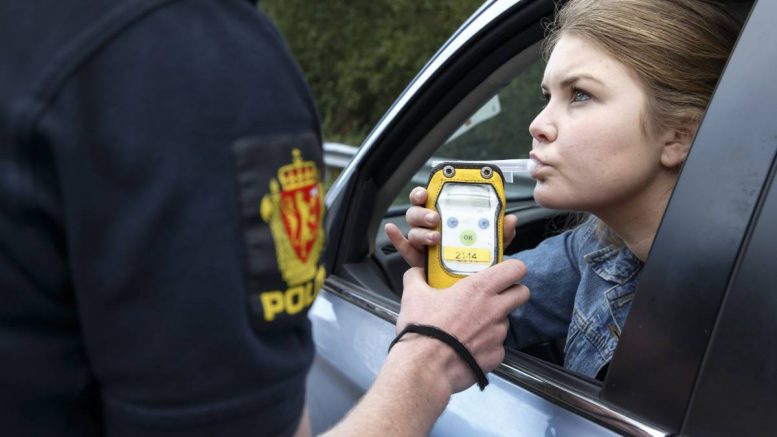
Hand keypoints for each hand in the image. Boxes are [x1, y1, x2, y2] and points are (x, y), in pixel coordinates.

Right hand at [384, 186, 517, 266]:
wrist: (469, 299)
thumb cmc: (478, 268)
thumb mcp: (491, 249)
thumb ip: (499, 234)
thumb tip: (510, 219)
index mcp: (448, 221)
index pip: (432, 201)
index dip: (426, 193)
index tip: (427, 192)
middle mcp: (433, 231)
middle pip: (420, 214)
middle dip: (424, 213)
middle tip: (436, 219)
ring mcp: (424, 246)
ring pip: (414, 231)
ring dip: (420, 229)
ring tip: (433, 236)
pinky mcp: (418, 263)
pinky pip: (404, 249)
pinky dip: (396, 239)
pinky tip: (391, 230)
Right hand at [394, 259, 529, 393]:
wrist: (425, 368)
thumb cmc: (422, 329)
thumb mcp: (413, 295)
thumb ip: (416, 276)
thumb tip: (418, 272)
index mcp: (479, 288)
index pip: (516, 269)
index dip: (513, 269)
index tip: (503, 272)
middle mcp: (495, 309)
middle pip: (522, 293)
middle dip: (513, 292)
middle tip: (494, 295)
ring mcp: (498, 334)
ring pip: (506, 321)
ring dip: (494, 321)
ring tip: (470, 327)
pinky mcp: (497, 355)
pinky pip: (497, 346)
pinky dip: (486, 345)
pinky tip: (468, 347)